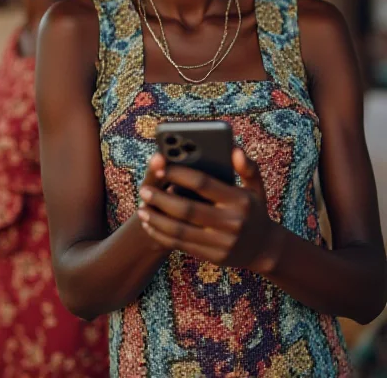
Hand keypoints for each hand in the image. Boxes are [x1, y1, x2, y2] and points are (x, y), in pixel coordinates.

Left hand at [137, 149, 283, 272]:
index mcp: (239, 200)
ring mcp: (221, 242)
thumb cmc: (253, 209)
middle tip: (143, 189)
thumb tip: (234, 149)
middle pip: (187, 209)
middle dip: (161, 198)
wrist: (264, 249)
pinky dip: (162, 236)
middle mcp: (231, 222)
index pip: (202, 183)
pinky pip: (182, 245)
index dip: (178, 174)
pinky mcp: (213, 257)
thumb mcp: (256, 187)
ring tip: (141, 208)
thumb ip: (246, 167)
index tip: (159, 166)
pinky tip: (150, 225)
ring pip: (180, 231)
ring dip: (157, 219)